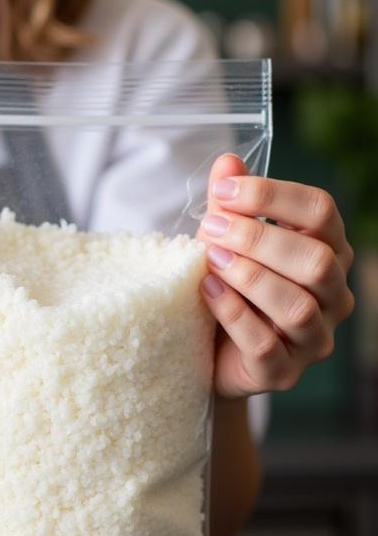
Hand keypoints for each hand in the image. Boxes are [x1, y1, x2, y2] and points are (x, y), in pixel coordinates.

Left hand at [197, 153, 354, 397]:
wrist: (204, 356)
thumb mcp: (223, 243)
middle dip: (259, 239)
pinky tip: (207, 292)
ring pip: (297, 306)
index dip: (274, 196)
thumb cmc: (224, 290)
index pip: (321, 212)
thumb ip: (229, 206)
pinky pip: (266, 345)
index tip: (225, 190)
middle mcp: (331, 295)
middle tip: (210, 228)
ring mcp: (312, 338)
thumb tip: (227, 162)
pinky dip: (235, 315)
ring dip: (250, 277)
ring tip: (209, 260)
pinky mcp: (282, 373)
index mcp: (326, 251)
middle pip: (317, 260)